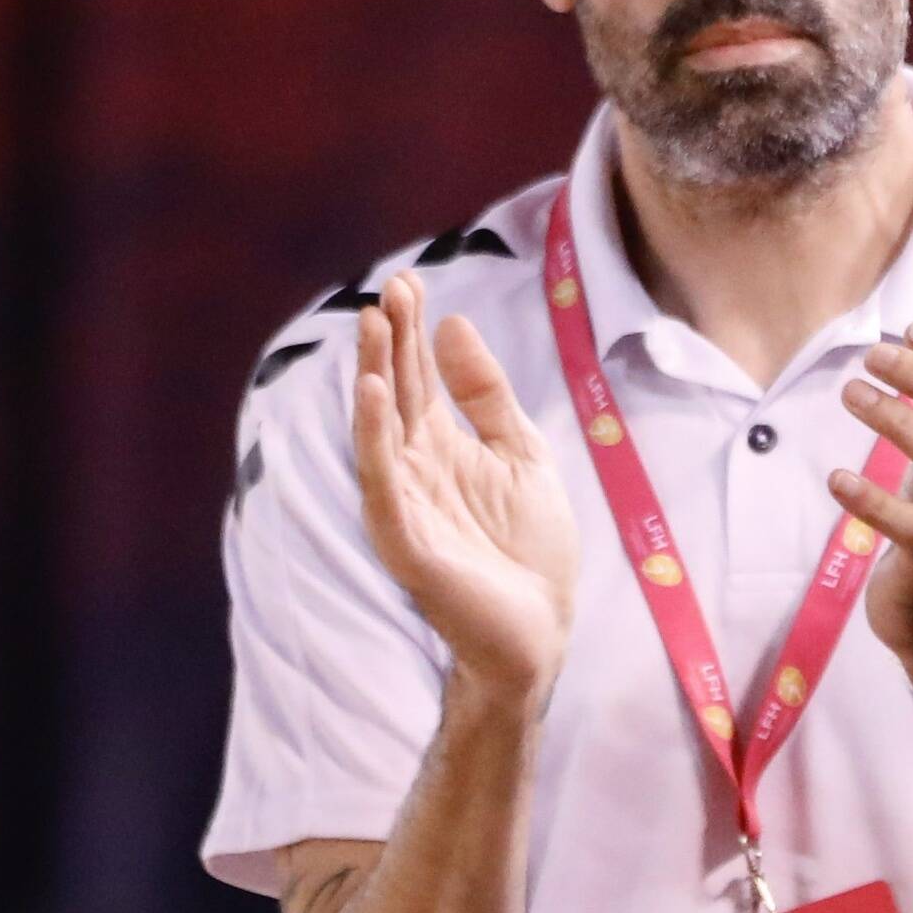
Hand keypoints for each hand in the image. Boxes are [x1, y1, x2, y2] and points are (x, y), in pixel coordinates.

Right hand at [351, 266, 577, 704]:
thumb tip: (453, 324)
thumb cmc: (531, 550)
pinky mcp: (405, 540)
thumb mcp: (522, 454)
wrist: (542, 630)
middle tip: (386, 289)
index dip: (411, 332)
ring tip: (371, 326)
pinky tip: (374, 395)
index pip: (417, 378)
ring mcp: (405, 503)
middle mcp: (414, 469)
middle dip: (388, 342)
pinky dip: (374, 438)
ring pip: (378, 431)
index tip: (408, 281)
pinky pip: (382, 483)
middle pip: (394, 394)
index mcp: (441, 447)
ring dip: (372, 377)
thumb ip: (488, 396)